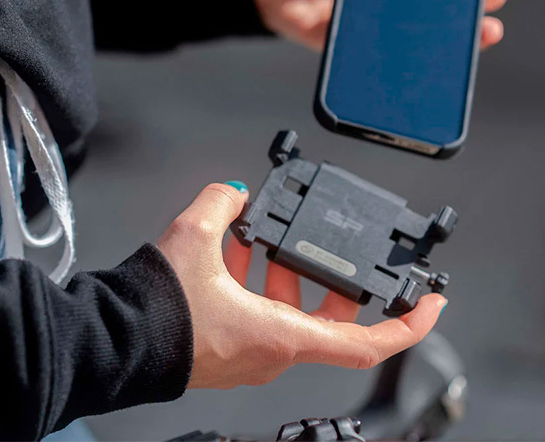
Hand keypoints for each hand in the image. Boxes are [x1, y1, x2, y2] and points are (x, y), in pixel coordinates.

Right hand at [157, 182, 446, 388]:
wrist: (115, 342)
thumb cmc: (159, 311)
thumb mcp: (195, 236)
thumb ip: (220, 202)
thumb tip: (231, 192)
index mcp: (281, 335)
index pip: (367, 344)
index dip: (408, 325)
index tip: (429, 304)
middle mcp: (272, 351)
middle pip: (326, 319)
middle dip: (328, 279)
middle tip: (328, 250)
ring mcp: (251, 353)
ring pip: (287, 311)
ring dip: (282, 274)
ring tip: (263, 238)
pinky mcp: (230, 348)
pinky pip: (259, 314)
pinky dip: (256, 283)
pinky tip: (235, 252)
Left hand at [255, 0, 509, 50]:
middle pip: (432, 10)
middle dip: (465, 19)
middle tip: (487, 24)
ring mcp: (360, 21)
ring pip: (403, 40)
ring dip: (432, 49)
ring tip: (460, 53)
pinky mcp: (332, 42)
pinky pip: (358, 58)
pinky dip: (379, 65)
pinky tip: (397, 68)